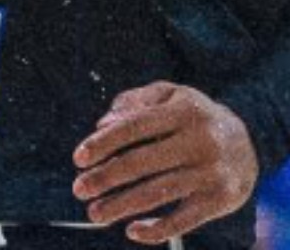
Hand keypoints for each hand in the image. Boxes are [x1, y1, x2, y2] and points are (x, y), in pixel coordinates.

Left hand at [72, 81, 258, 244]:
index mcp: (182, 110)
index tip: (78, 158)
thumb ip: (134, 103)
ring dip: (121, 206)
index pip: (135, 126)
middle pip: (142, 162)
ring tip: (94, 212)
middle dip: (105, 177)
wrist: (248, 141)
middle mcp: (199, 139)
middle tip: (79, 188)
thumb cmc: (193, 116)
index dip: (104, 142)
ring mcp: (210, 171)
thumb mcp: (168, 96)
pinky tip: (132, 231)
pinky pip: (184, 220)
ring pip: (158, 193)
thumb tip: (102, 125)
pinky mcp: (220, 199)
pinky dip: (156, 229)